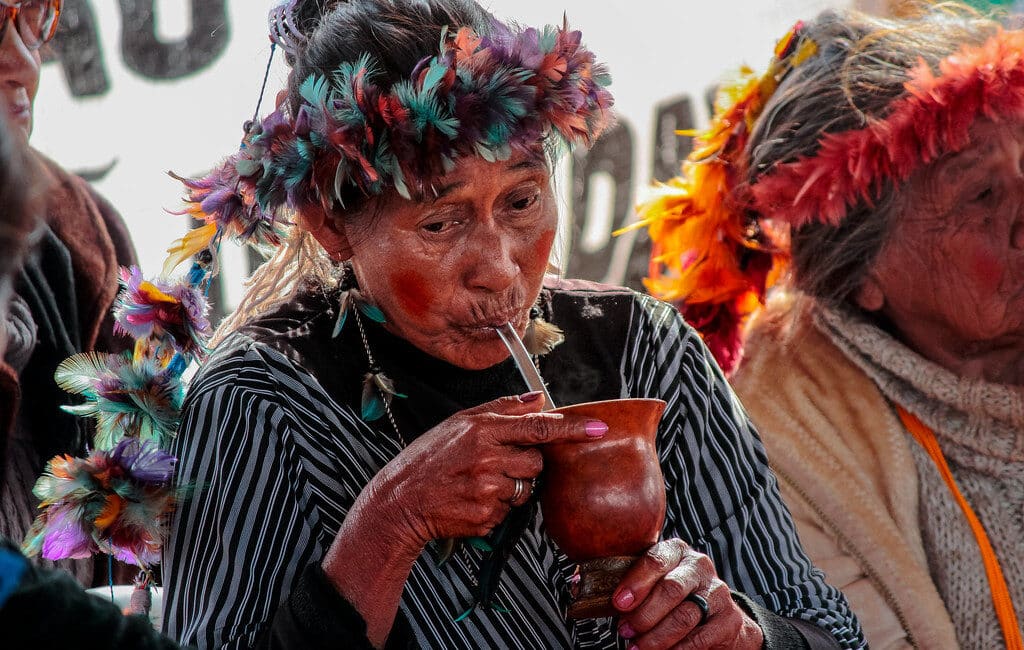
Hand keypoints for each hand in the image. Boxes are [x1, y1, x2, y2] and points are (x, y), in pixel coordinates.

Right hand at [367, 391, 607, 550]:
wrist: (399, 501)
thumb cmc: (428, 459)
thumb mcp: (459, 423)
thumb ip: (502, 409)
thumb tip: (538, 399)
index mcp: (482, 429)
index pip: (540, 426)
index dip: (573, 428)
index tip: (599, 428)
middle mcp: (487, 458)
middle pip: (537, 462)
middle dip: (524, 465)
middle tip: (494, 464)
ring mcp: (487, 490)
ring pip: (526, 489)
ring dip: (511, 488)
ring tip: (478, 482)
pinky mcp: (486, 517)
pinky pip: (508, 512)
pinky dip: (495, 508)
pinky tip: (472, 500)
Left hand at [613, 539, 763, 648]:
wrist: (717, 616)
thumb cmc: (675, 595)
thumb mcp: (655, 581)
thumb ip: (634, 584)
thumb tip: (596, 595)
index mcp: (677, 551)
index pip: (656, 560)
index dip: (635, 583)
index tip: (619, 603)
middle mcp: (699, 566)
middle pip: (671, 589)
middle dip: (644, 614)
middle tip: (625, 631)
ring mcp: (716, 592)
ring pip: (683, 617)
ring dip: (656, 637)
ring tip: (637, 648)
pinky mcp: (729, 620)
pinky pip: (699, 639)